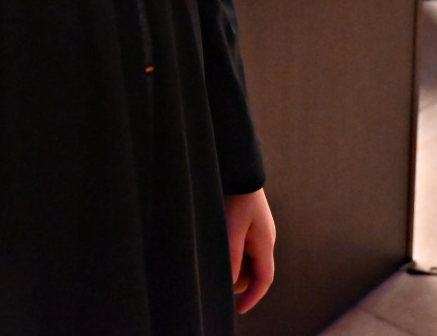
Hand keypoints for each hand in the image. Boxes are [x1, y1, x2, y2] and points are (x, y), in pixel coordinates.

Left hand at [225, 188, 275, 313]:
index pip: (264, 279)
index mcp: (265, 243)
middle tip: (216, 278)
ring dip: (235, 266)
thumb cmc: (236, 196)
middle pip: (255, 272)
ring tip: (213, 261)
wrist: (239, 167)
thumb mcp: (231, 226)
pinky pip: (244, 247)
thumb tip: (232, 281)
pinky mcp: (250, 224)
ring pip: (248, 260)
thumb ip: (232, 255)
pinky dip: (233, 253)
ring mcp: (259, 232)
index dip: (253, 297)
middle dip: (239, 280)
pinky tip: (217, 247)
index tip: (239, 310)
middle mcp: (265, 240)